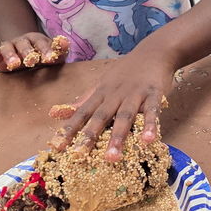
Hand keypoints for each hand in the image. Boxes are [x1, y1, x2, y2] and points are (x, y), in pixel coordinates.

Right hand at [0, 33, 67, 71]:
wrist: (26, 53)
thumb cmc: (43, 55)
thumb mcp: (54, 53)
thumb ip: (60, 50)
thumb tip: (65, 42)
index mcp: (38, 40)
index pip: (42, 43)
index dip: (46, 51)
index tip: (50, 59)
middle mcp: (24, 42)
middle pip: (25, 45)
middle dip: (28, 53)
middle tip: (32, 61)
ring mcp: (11, 47)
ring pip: (9, 49)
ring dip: (11, 56)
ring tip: (14, 65)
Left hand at [49, 56, 172, 160]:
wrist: (153, 52)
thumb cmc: (126, 71)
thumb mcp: (102, 83)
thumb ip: (83, 100)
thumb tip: (56, 113)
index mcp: (101, 93)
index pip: (82, 112)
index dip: (69, 129)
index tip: (57, 147)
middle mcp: (115, 95)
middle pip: (101, 116)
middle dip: (89, 136)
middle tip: (79, 156)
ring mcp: (135, 94)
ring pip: (125, 117)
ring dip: (118, 137)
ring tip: (112, 157)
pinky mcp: (154, 94)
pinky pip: (152, 111)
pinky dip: (150, 125)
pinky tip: (148, 141)